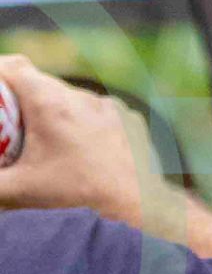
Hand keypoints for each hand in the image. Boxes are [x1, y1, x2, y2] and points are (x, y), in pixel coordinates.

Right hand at [0, 54, 154, 226]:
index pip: (13, 67)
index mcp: (48, 101)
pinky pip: (101, 113)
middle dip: (25, 97)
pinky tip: (87, 147)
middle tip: (15, 121)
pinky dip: (88, 125)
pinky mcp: (128, 118)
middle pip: (42, 83)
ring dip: (59, 111)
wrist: (137, 206)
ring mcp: (107, 105)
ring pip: (73, 98)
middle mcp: (78, 96)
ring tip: (54, 140)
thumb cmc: (78, 195)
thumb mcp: (22, 190)